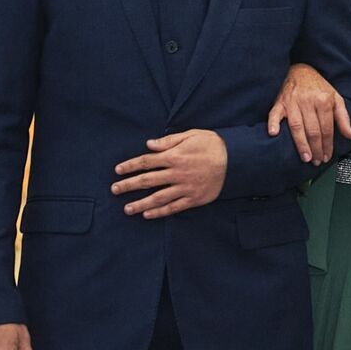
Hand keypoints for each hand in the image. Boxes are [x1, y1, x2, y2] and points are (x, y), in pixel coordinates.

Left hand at [113, 130, 228, 216]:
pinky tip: (148, 215)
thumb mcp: (191, 135)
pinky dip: (160, 212)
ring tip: (127, 209)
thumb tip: (149, 145)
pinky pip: (174, 207)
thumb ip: (169, 140)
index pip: (146, 161)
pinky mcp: (194, 198)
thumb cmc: (213, 144)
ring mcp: (185, 187)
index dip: (130, 166)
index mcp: (174, 156)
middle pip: (147, 180)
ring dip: (141, 203)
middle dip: (129, 185)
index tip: (117, 171)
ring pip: (158, 197)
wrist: (236, 160)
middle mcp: (177, 173)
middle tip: (114, 190)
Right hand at [267, 63, 350, 164]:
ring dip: (301, 144)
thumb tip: (350, 135)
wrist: (300, 70)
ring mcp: (293, 102)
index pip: (327, 128)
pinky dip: (274, 123)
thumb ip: (343, 117)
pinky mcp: (280, 102)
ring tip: (305, 157)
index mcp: (324, 101)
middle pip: (313, 130)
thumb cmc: (319, 87)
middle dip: (316, 148)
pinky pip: (275, 113)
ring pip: (297, 126)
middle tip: (316, 161)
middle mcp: (308, 101)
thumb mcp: (336, 98)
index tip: (327, 156)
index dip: (328, 144)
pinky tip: (273, 133)